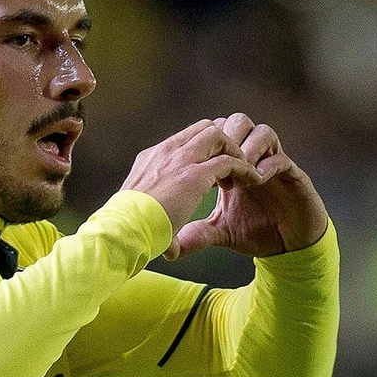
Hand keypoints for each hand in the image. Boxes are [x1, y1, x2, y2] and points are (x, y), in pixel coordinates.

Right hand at [121, 120, 263, 251]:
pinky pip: (229, 161)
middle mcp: (166, 152)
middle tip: (233, 171)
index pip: (186, 138)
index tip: (216, 173)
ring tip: (244, 175)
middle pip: (204, 128)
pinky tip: (253, 182)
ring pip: (218, 135)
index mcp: (152, 158)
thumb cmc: (129, 230)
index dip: (206, 149)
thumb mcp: (144, 215)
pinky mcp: (194, 175)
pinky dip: (244, 169)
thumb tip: (171, 248)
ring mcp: (179, 160)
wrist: (123, 231)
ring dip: (235, 152)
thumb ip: (161, 223)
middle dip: (225, 144)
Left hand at [170, 113, 328, 259]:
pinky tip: (256, 181)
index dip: (207, 144)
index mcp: (234, 164)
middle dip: (227, 136)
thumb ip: (198, 233)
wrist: (289, 248)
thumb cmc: (255, 233)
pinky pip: (282, 158)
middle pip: (238, 122)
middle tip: (218, 161)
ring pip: (262, 131)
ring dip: (248, 147)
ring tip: (238, 171)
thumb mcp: (220, 232)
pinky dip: (267, 165)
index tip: (198, 166)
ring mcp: (275, 163)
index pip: (218, 134)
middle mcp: (255, 157)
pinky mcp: (294, 176)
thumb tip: (170, 248)